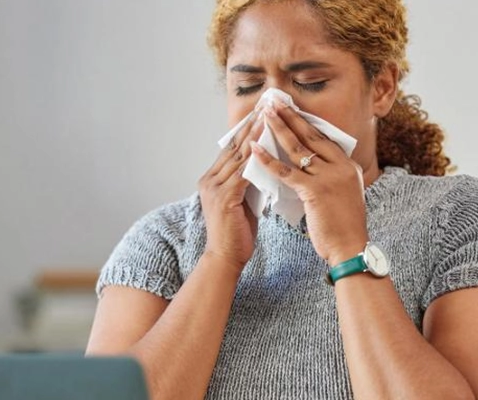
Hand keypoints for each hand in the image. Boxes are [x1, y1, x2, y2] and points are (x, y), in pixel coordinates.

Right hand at [199, 114, 263, 271]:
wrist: (225, 259)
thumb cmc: (236, 234)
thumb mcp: (242, 202)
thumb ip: (247, 183)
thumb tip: (264, 166)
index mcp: (212, 180)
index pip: (231, 148)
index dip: (246, 129)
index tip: (261, 112)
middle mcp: (209, 180)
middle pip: (233, 146)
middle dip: (250, 124)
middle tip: (265, 105)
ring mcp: (214, 188)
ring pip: (238, 156)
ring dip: (254, 135)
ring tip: (268, 117)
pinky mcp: (223, 198)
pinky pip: (242, 172)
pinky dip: (255, 157)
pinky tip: (267, 145)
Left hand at [249, 102, 368, 265]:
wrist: (350, 247)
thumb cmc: (343, 226)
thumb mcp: (341, 194)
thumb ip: (328, 177)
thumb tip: (310, 166)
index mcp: (347, 166)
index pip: (323, 138)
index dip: (304, 122)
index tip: (289, 108)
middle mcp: (341, 166)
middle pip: (311, 135)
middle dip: (290, 116)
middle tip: (273, 101)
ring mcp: (329, 177)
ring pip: (298, 148)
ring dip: (278, 129)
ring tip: (264, 114)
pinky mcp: (315, 190)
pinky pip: (286, 171)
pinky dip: (268, 160)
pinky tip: (254, 150)